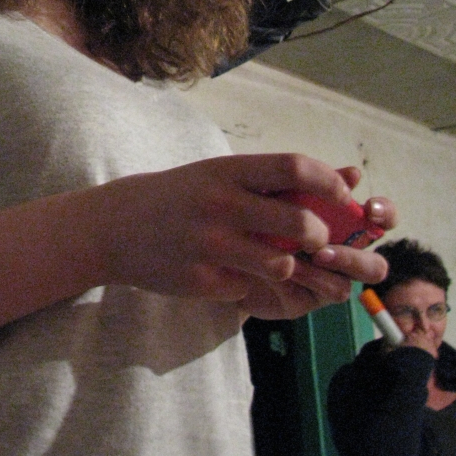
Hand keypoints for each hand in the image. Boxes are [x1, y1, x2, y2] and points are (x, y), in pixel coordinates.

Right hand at [99, 153, 366, 300]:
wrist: (113, 226)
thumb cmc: (176, 196)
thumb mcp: (215, 175)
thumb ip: (265, 179)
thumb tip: (337, 180)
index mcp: (227, 171)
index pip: (295, 168)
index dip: (329, 184)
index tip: (341, 197)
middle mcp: (221, 204)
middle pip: (300, 222)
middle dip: (320, 236)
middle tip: (317, 240)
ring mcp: (210, 244)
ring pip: (281, 263)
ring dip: (288, 267)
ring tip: (273, 261)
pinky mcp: (201, 280)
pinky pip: (248, 288)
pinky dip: (250, 285)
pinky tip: (231, 274)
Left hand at [241, 167, 397, 320]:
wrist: (215, 242)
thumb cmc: (251, 210)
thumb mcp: (278, 191)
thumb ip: (314, 183)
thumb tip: (354, 173)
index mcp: (339, 222)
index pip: (378, 218)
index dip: (384, 214)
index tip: (370, 208)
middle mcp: (339, 253)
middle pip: (375, 265)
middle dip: (359, 257)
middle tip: (327, 245)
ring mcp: (324, 280)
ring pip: (349, 285)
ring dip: (332, 267)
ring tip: (311, 254)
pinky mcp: (306, 299)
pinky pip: (323, 293)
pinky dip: (309, 278)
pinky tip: (286, 267)